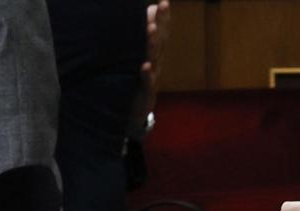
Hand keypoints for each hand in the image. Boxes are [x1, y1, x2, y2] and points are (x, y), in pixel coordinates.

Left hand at [133, 0, 170, 122]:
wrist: (136, 112)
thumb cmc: (136, 81)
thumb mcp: (138, 60)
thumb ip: (140, 41)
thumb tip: (144, 17)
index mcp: (154, 52)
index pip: (160, 31)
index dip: (163, 16)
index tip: (163, 1)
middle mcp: (156, 61)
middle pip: (161, 39)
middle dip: (162, 22)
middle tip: (161, 5)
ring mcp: (152, 75)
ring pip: (154, 57)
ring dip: (153, 43)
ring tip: (151, 29)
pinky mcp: (146, 90)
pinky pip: (147, 81)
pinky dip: (146, 73)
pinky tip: (145, 65)